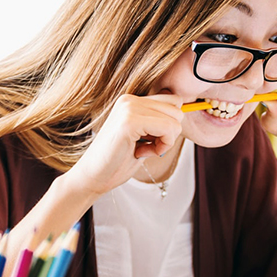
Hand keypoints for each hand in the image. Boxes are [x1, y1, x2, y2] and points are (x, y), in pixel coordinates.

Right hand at [63, 93, 183, 196]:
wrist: (93, 177)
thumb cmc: (117, 161)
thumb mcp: (143, 137)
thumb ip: (158, 122)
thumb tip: (183, 112)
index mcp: (131, 101)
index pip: (173, 101)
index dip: (169, 125)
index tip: (151, 141)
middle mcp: (130, 99)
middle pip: (177, 108)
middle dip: (169, 133)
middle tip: (147, 147)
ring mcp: (129, 108)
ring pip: (175, 119)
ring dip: (165, 141)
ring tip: (142, 150)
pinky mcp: (129, 121)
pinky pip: (168, 129)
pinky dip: (162, 146)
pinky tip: (141, 153)